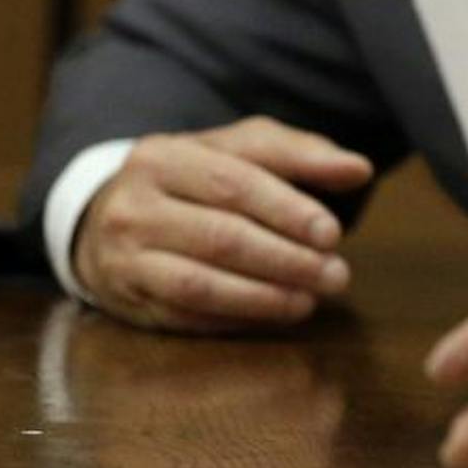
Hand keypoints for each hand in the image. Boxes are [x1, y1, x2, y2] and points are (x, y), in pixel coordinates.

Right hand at [70, 116, 372, 332]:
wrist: (108, 213)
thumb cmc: (193, 178)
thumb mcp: (240, 149)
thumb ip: (300, 154)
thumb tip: (359, 169)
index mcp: (164, 157)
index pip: (235, 184)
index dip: (288, 211)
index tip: (333, 234)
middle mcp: (134, 206)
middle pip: (221, 237)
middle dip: (286, 260)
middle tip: (336, 275)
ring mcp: (122, 256)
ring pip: (199, 283)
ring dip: (263, 298)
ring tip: (309, 301)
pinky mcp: (126, 298)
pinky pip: (184, 315)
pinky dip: (234, 318)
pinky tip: (273, 315)